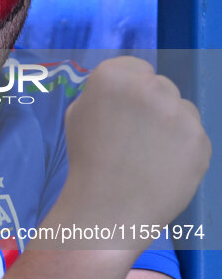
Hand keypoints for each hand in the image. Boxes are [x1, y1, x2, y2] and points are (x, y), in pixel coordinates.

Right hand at [51, 57, 210, 247]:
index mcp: (113, 76)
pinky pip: (194, 137)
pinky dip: (182, 151)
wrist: (106, 210)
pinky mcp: (200, 140)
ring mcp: (179, 114)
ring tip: (149, 157)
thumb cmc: (87, 162)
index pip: (135, 68)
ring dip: (170, 126)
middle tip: (134, 139)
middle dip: (151, 107)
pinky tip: (162, 169)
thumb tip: (126, 89)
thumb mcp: (78, 115)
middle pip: (161, 86)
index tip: (120, 115)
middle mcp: (150, 87)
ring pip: (182, 110)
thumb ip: (103, 93)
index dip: (128, 93)